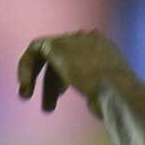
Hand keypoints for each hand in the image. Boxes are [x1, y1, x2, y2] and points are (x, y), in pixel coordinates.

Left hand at [17, 31, 132, 115]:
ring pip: (47, 56)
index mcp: (105, 49)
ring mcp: (73, 40)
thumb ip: (99, 91)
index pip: (79, 57)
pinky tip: (25, 87)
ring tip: (30, 99)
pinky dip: (26, 68)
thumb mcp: (111, 96)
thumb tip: (95, 103)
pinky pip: (34, 52)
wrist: (117, 92)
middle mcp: (90, 40)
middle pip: (63, 58)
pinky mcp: (56, 45)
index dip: (66, 76)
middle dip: (52, 82)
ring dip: (35, 78)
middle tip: (47, 105)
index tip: (60, 94)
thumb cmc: (119, 103)